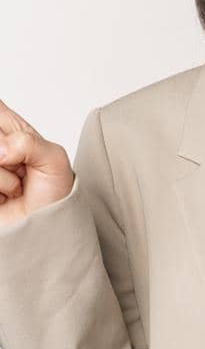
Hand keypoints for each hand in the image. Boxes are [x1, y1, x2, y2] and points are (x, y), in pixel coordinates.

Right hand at [0, 99, 74, 225]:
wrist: (44, 227)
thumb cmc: (52, 193)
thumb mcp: (54, 159)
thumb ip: (28, 143)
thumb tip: (0, 151)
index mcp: (8, 128)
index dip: (3, 121)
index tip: (12, 146)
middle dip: (8, 154)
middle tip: (19, 168)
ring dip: (5, 178)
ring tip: (14, 186)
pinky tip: (3, 196)